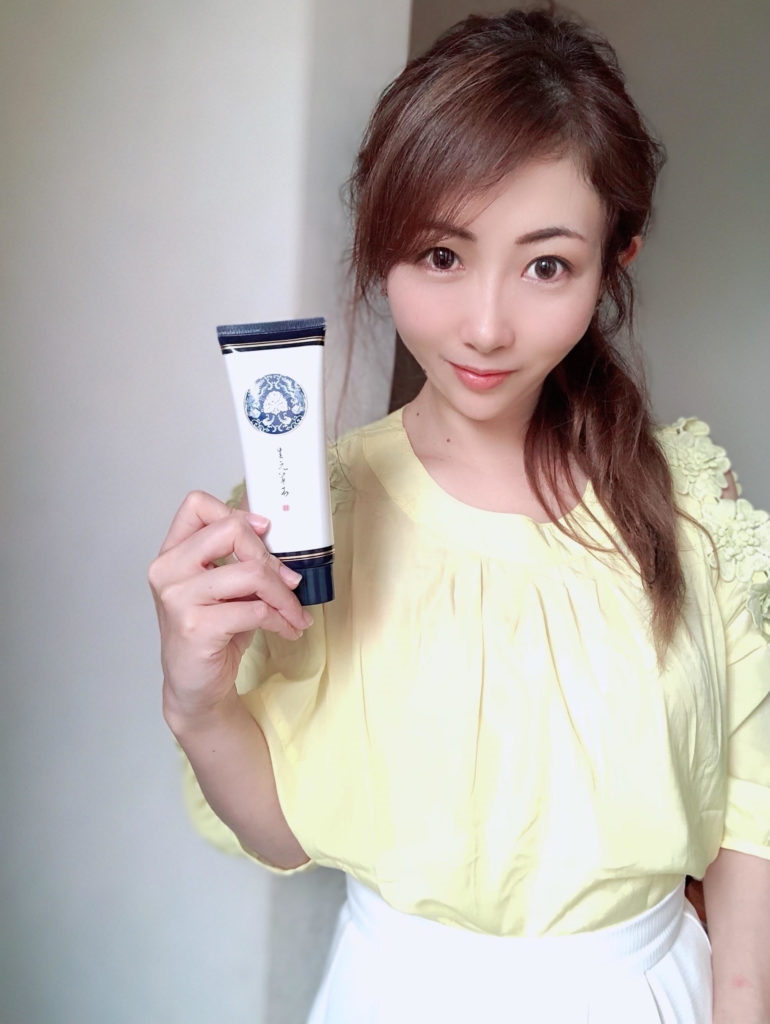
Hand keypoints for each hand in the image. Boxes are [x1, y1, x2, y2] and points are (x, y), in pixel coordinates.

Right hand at [149, 490, 311, 723]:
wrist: (194, 686)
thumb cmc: (212, 633)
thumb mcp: (224, 589)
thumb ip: (238, 559)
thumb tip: (274, 531)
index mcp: (172, 554)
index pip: (196, 505)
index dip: (236, 513)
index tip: (264, 531)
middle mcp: (168, 570)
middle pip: (230, 531)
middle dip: (270, 556)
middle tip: (288, 581)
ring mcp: (179, 598)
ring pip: (251, 573)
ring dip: (284, 595)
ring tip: (294, 612)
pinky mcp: (197, 627)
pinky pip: (255, 610)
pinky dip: (281, 619)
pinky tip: (288, 629)